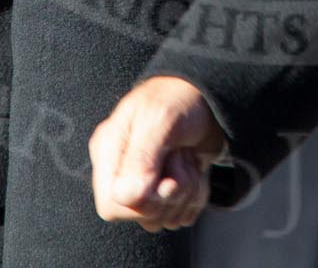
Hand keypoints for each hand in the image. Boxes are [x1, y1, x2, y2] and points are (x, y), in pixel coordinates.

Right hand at [89, 75, 228, 232]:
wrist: (208, 98)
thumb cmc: (179, 99)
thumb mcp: (160, 119)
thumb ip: (142, 157)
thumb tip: (128, 197)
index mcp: (109, 151)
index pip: (112, 207)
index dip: (143, 202)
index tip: (165, 177)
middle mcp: (123, 172)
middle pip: (144, 216)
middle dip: (173, 193)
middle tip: (180, 156)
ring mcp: (145, 184)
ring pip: (165, 219)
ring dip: (188, 193)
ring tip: (187, 158)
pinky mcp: (167, 193)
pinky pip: (183, 216)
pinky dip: (197, 197)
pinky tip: (195, 169)